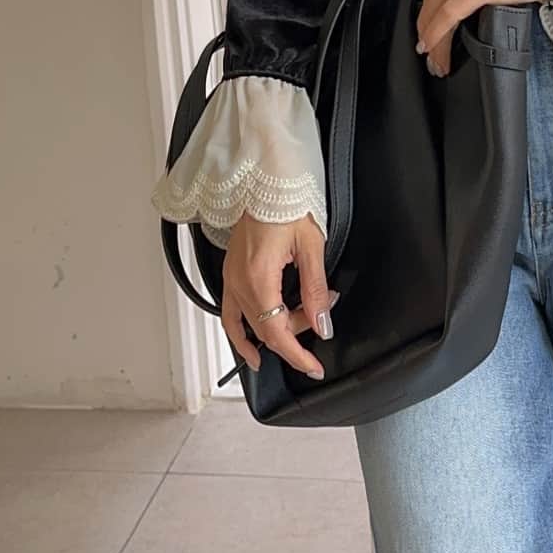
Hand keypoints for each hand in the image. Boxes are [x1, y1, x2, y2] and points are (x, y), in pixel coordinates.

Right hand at [221, 211, 336, 380]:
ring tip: (297, 333)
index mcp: (259, 278)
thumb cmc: (286, 206)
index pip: (277, 332)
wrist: (266, 184)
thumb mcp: (311, 247)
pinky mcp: (230, 275)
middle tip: (321, 312)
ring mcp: (230, 280)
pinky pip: (231, 315)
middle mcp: (239, 283)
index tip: (313, 367)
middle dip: (297, 331)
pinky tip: (252, 348)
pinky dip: (241, 335)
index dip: (296, 355)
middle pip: (267, 329)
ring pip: (250, 325)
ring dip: (275, 333)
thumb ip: (315, 290)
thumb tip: (322, 323)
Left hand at [415, 0, 552, 76]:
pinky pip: (452, 13)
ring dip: (433, 40)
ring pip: (439, 10)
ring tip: (437, 61)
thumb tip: (473, 5)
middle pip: (432, 1)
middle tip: (429, 57)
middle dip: (426, 33)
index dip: (426, 17)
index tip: (427, 37)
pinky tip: (437, 48)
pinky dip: (439, 33)